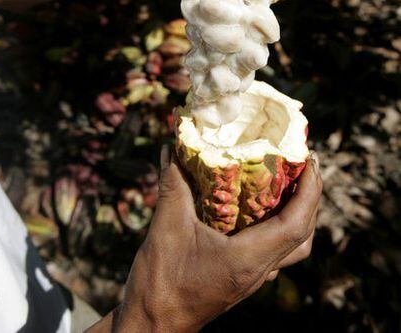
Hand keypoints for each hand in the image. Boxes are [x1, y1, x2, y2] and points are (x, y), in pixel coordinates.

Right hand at [110, 148, 321, 332]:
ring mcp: (252, 277)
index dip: (310, 191)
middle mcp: (258, 270)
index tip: (311, 160)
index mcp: (247, 259)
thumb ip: (172, 186)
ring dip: (299, 213)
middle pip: (302, 234)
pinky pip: (274, 250)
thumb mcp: (166, 228)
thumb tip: (171, 149)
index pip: (296, 224)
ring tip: (291, 183)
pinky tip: (261, 208)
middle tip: (305, 165)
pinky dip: (279, 225)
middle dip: (311, 197)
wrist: (152, 326)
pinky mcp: (242, 277)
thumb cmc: (160, 283)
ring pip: (292, 246)